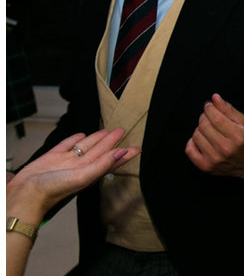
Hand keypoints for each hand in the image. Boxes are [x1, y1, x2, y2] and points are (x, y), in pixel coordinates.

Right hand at [7, 129, 139, 216]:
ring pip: (84, 146)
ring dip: (96, 138)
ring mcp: (65, 162)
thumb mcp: (81, 177)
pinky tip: (81, 134)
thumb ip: (101, 165)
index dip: (123, 154)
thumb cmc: (52, 190)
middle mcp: (79, 167)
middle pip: (100, 151)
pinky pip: (66, 145)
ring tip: (106, 131)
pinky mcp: (51, 157)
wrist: (25, 195)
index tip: (137, 148)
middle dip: (111, 141)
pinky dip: (74, 139)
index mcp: (89, 173)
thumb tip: (120, 153)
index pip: (111, 161)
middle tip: (122, 130)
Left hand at [185, 93, 243, 180]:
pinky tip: (202, 140)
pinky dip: (192, 142)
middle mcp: (226, 148)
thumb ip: (227, 109)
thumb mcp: (241, 122)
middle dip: (204, 117)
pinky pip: (189, 149)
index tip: (208, 106)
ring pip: (196, 135)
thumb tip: (215, 98)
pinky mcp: (205, 166)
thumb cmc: (243, 141)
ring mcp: (214, 159)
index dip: (209, 108)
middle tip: (208, 117)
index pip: (216, 118)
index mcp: (237, 136)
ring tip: (208, 130)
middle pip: (204, 125)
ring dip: (200, 129)